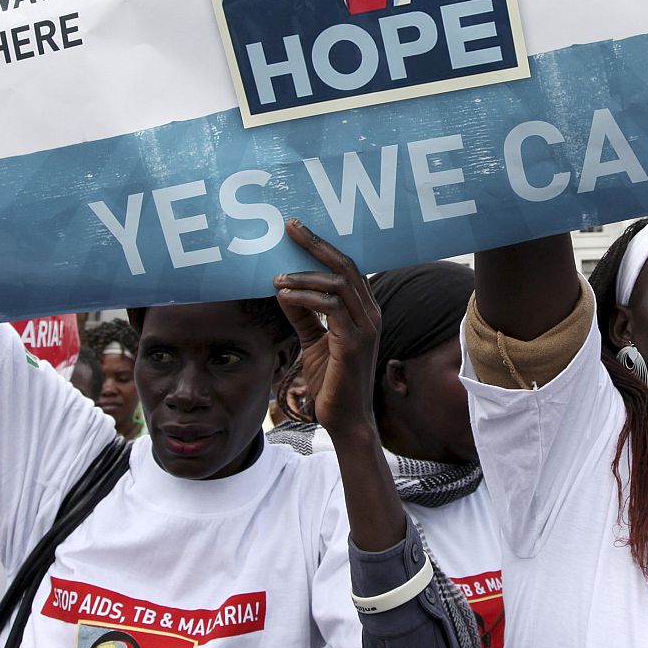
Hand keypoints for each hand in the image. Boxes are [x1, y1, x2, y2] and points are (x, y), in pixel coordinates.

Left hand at [273, 220, 379, 438]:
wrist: (345, 420)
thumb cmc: (332, 382)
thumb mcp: (314, 342)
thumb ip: (304, 316)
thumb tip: (282, 291)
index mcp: (364, 309)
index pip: (346, 267)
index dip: (322, 246)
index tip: (296, 230)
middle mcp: (370, 312)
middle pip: (345, 265)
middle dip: (316, 244)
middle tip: (289, 227)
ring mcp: (366, 327)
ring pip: (337, 283)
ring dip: (303, 276)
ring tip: (276, 278)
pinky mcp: (354, 342)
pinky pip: (331, 308)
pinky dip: (305, 298)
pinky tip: (284, 296)